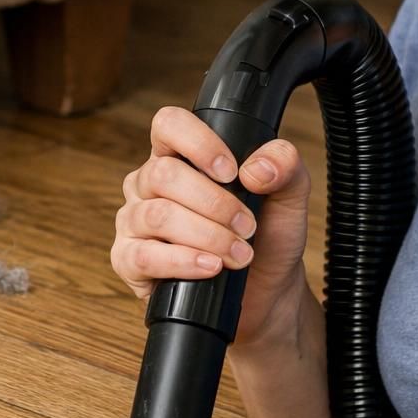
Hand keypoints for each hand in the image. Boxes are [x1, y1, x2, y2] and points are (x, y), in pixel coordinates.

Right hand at [112, 105, 312, 346]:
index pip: (169, 124)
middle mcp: (149, 184)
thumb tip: (255, 169)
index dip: (198, 142)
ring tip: (238, 253)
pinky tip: (210, 267)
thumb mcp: (289, 196)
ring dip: (207, 236)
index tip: (231, 171)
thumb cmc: (268, 237)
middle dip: (214, 203)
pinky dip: (183, 262)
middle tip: (247, 226)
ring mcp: (135, 221)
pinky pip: (143, 255)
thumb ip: (284, 165)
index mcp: (179, 156)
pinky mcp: (128, 260)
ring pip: (157, 215)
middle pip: (164, 174)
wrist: (266, 293)